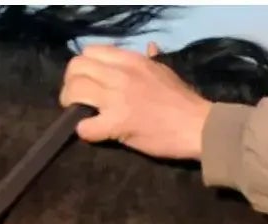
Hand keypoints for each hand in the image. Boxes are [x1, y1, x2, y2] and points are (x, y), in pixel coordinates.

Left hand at [59, 43, 211, 160]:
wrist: (198, 125)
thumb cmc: (183, 100)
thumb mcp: (165, 70)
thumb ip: (152, 59)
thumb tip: (150, 47)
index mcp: (131, 60)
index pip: (90, 51)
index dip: (82, 66)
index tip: (86, 80)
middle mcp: (120, 74)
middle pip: (77, 68)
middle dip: (69, 84)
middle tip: (74, 99)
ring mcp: (118, 99)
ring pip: (76, 91)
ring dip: (70, 104)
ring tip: (77, 114)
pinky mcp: (118, 124)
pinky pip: (86, 126)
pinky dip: (84, 131)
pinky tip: (91, 132)